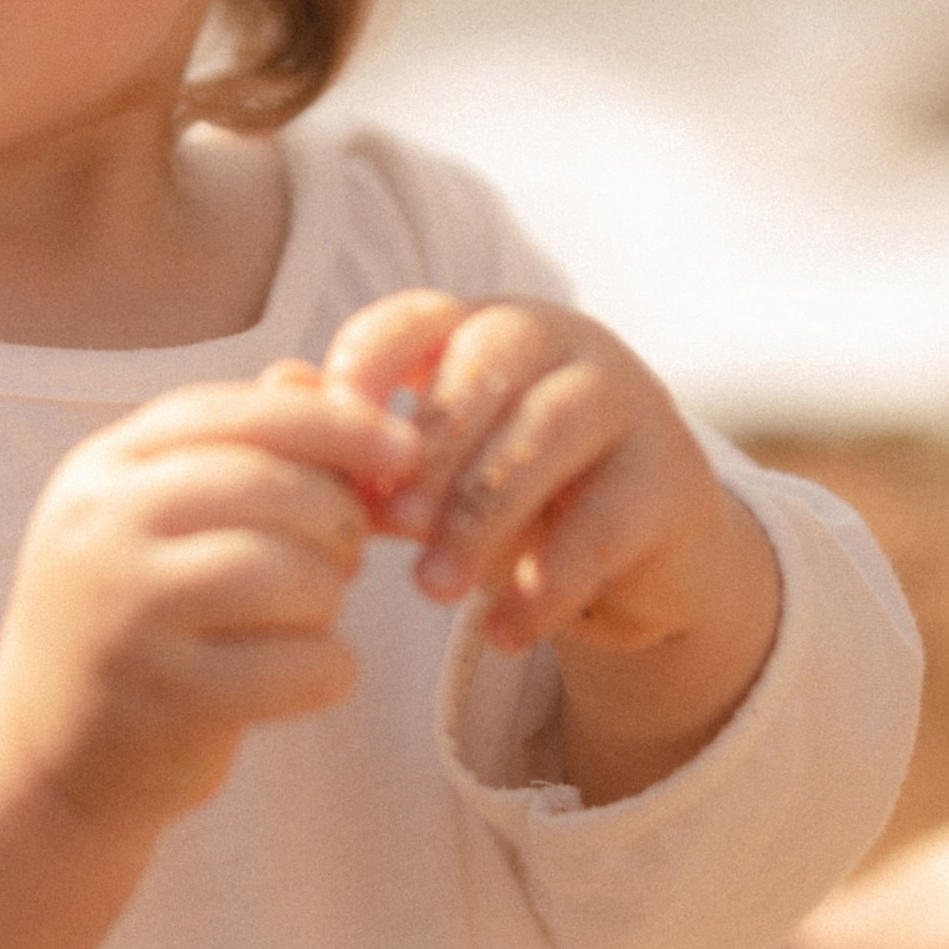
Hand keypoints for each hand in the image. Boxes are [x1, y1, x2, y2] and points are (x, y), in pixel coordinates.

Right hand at [0, 376, 417, 835]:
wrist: (46, 753)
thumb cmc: (131, 617)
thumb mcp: (158, 518)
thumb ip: (237, 447)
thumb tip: (315, 379)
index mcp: (102, 469)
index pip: (234, 414)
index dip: (331, 422)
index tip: (404, 446)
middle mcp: (102, 529)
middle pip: (272, 490)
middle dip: (337, 521)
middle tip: (342, 558)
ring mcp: (128, 615)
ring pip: (292, 575)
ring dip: (329, 598)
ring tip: (307, 618)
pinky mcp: (168, 700)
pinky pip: (302, 665)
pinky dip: (331, 669)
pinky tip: (309, 674)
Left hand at [321, 290, 779, 792]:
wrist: (640, 561)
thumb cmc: (512, 496)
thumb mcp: (432, 472)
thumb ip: (360, 436)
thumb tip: (277, 387)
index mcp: (487, 326)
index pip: (421, 314)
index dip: (370, 361)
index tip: (331, 426)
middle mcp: (562, 344)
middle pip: (490, 365)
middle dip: (432, 448)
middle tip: (390, 523)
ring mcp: (627, 401)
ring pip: (549, 435)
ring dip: (482, 516)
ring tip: (432, 589)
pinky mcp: (671, 479)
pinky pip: (602, 525)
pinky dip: (545, 587)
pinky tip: (501, 634)